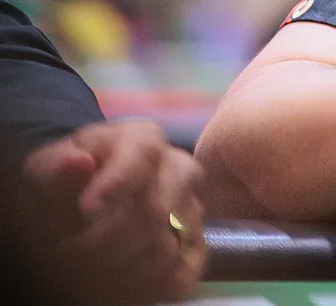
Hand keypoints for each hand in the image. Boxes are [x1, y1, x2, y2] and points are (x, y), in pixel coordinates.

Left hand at [21, 119, 205, 303]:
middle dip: (104, 242)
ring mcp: (191, 208)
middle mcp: (179, 168)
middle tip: (65, 255)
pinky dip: (146, 287)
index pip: (143, 156)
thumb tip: (77, 162)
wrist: (80, 202)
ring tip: (81, 270)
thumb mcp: (47, 170)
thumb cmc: (64, 183)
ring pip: (165, 250)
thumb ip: (56, 167)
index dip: (117, 183)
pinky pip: (181, 275)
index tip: (87, 208)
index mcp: (144, 140)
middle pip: (156, 211)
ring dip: (116, 270)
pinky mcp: (195, 245)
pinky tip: (116, 282)